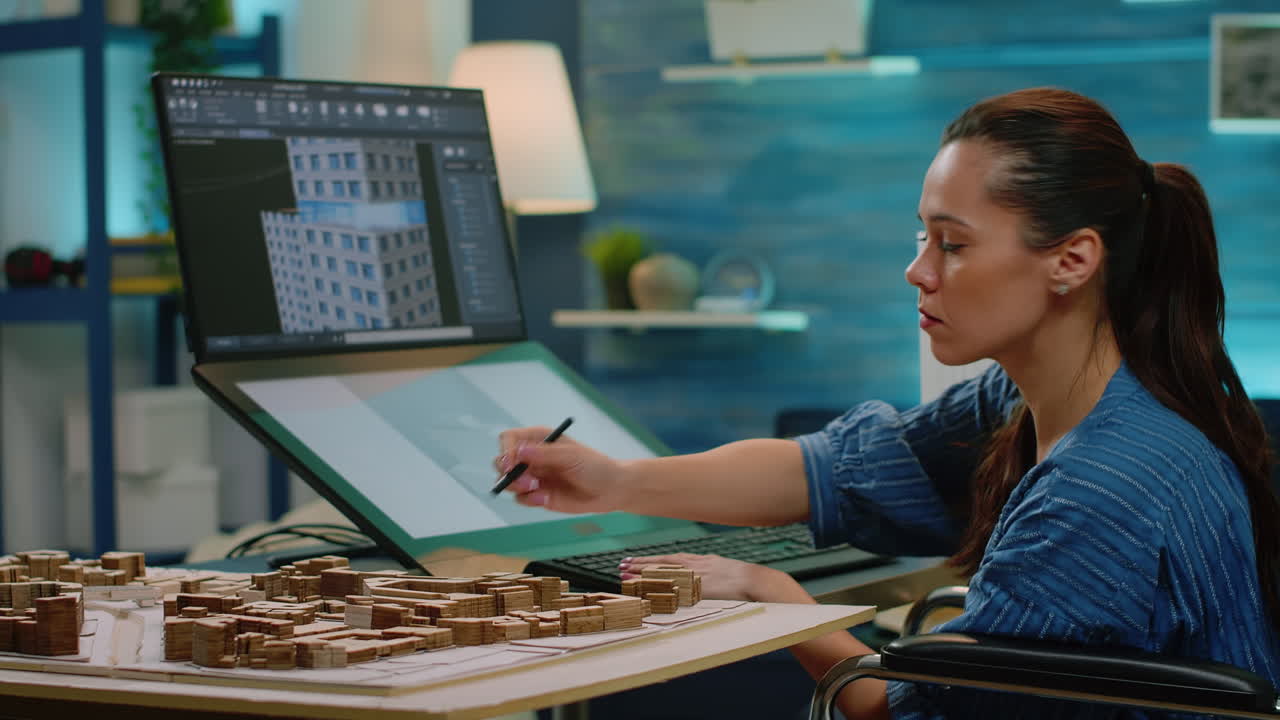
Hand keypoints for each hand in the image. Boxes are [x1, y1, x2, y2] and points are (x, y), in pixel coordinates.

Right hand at [494, 426, 626, 512]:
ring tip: (537, 489)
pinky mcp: (537, 495)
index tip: (512, 464)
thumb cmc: (595, 466)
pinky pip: (520, 498)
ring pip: (507, 481)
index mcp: (539, 439)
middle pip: (501, 460)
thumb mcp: (572, 456)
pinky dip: (529, 500)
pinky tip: (545, 499)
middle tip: (525, 481)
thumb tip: (519, 451)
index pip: (509, 439)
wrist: (610, 490)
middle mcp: (531, 457)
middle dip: (506, 471)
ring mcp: (533, 477)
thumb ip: (545, 454)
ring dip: (516, 486)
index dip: (506, 450)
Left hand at [619, 552, 808, 603]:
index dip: (653, 560)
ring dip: (644, 573)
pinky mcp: (700, 586)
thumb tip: (707, 580)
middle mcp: (698, 565)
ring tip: (625, 574)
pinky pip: (672, 586)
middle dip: (642, 564)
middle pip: (664, 563)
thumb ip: (715, 574)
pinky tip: (645, 588)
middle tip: (621, 565)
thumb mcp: (728, 573)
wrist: (761, 582)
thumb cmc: (750, 582)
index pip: (673, 559)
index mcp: (705, 561)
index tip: (635, 560)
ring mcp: (698, 575)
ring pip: (665, 572)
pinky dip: (658, 586)